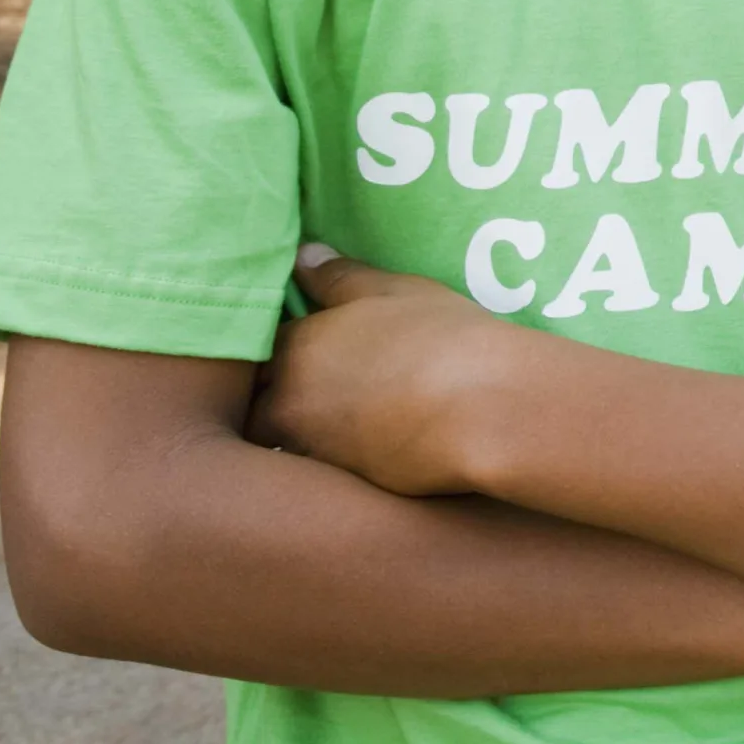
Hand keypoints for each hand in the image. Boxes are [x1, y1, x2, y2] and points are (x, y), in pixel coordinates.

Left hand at [247, 246, 527, 496]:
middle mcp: (290, 404)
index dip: (280, 346)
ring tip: (347, 418)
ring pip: (287, 443)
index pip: (257, 348)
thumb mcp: (395, 291)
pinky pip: (324, 472)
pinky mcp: (345, 486)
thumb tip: (302, 257)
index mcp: (297, 349)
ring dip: (304, 432)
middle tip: (319, 384)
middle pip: (258, 403)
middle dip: (275, 395)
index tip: (305, 345)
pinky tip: (373, 444)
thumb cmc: (442, 337)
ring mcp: (315, 451)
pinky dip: (338, 459)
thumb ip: (340, 276)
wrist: (486, 411)